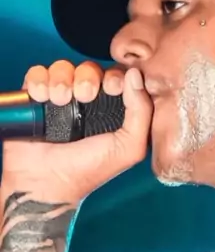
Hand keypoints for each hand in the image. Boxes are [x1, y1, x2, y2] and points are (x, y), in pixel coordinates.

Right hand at [2, 60, 152, 203]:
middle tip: (84, 96)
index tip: (112, 88)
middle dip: (88, 77)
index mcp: (111, 111)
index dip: (115, 76)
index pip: (116, 78)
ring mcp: (59, 99)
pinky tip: (43, 98)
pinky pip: (38, 74)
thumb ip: (142, 113)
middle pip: (90, 69)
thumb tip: (135, 75)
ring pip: (63, 68)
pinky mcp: (35, 98)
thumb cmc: (89, 170)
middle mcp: (86, 103)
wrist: (47, 182)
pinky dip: (39, 81)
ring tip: (59, 100)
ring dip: (62, 79)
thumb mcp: (130, 147)